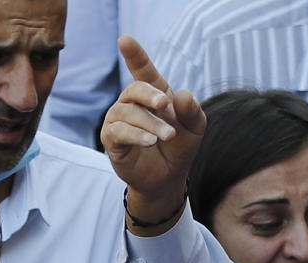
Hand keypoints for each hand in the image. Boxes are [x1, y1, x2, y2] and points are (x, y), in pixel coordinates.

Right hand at [101, 36, 205, 221]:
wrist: (170, 178)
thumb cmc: (180, 147)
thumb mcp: (195, 128)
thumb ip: (193, 111)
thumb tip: (184, 94)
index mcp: (153, 95)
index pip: (142, 71)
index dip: (135, 55)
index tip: (124, 39)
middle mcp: (132, 104)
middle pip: (134, 89)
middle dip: (150, 95)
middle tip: (166, 105)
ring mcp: (119, 121)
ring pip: (128, 113)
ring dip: (151, 123)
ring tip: (168, 136)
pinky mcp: (111, 141)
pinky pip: (118, 132)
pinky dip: (136, 135)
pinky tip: (151, 141)